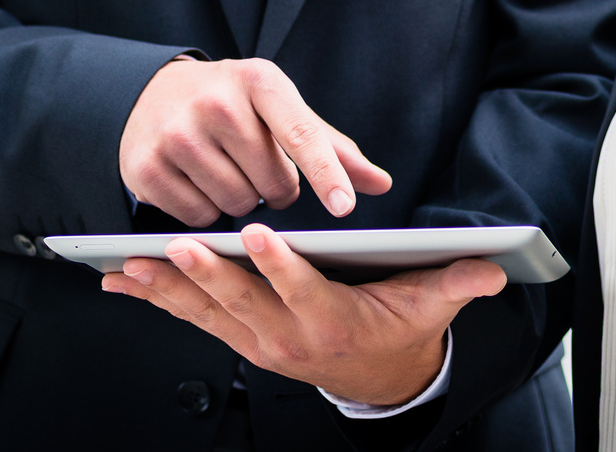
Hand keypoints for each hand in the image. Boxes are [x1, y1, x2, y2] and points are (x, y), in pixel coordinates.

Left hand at [100, 223, 505, 404]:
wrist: (377, 379)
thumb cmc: (398, 331)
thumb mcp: (430, 307)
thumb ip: (454, 284)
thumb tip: (491, 268)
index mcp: (331, 320)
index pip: (303, 290)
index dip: (281, 265)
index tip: (259, 236)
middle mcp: (287, 336)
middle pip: (242, 301)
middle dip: (209, 273)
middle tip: (181, 245)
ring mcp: (257, 341)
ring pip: (206, 311)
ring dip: (168, 288)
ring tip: (134, 264)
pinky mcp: (238, 338)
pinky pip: (191, 317)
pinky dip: (157, 299)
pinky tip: (124, 281)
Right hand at [119, 58, 392, 226]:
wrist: (153, 94)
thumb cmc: (234, 105)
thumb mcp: (281, 110)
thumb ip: (331, 147)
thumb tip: (381, 183)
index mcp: (258, 80)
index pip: (300, 133)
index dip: (325, 173)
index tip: (345, 207)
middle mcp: (215, 102)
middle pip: (271, 184)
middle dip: (274, 189)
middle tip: (257, 167)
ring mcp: (176, 134)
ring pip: (236, 205)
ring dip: (240, 201)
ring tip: (225, 170)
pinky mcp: (146, 167)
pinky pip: (198, 218)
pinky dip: (205, 211)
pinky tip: (196, 182)